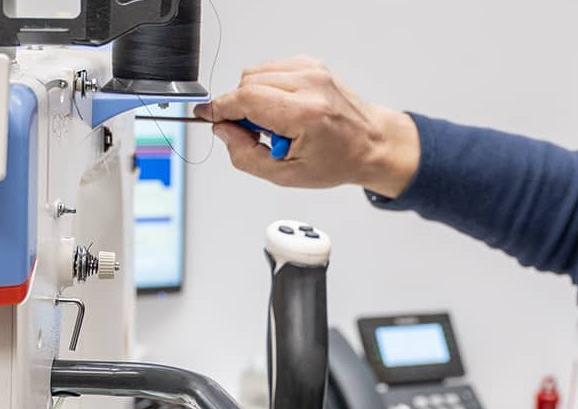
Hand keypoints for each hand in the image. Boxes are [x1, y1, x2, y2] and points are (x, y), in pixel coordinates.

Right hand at [194, 56, 420, 197]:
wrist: (371, 144)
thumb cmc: (338, 160)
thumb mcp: (287, 175)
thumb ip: (246, 156)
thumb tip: (223, 130)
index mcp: (305, 114)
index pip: (246, 99)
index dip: (220, 108)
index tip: (206, 115)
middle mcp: (309, 85)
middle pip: (247, 83)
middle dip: (240, 108)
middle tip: (256, 134)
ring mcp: (312, 70)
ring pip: (256, 74)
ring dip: (254, 98)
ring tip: (276, 124)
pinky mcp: (311, 64)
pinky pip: (271, 70)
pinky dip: (268, 89)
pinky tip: (284, 110)